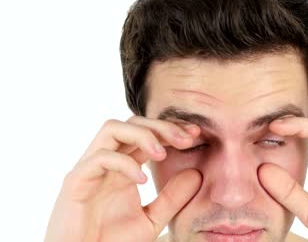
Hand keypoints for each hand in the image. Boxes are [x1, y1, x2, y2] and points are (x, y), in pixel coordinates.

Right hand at [45, 116, 201, 241]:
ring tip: (163, 153)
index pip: (148, 134)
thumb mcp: (152, 219)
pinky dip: (124, 164)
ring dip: (142, 135)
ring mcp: (90, 168)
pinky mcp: (76, 181)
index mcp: (124, 167)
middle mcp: (107, 162)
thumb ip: (172, 198)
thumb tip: (197, 173)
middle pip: (132, 123)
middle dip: (162, 126)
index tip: (196, 135)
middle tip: (187, 138)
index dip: (172, 130)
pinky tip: (141, 180)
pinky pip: (99, 158)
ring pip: (112, 129)